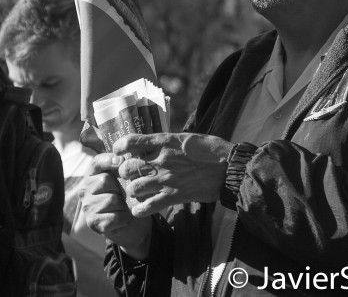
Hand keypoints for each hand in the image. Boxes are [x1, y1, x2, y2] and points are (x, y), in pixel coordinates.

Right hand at [82, 153, 152, 258]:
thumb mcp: (123, 179)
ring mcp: (87, 207)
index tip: (121, 161)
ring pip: (110, 199)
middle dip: (119, 188)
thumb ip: (120, 166)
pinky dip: (123, 218)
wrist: (131, 224)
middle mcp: (84, 190)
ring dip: (123, 205)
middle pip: (104, 180)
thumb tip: (123, 156)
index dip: (108, 160)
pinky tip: (122, 218)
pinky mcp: (93, 223)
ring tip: (123, 207)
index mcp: (91, 175)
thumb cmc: (126, 197)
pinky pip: (114, 217)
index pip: (96, 162)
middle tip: (123, 194)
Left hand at [114, 133, 232, 216]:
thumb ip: (166, 142)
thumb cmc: (210, 150)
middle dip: (123, 172)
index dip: (119, 147)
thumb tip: (150, 144)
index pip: (131, 141)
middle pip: (127, 167)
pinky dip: (140, 209)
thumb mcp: (185, 138)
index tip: (117, 150)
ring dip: (132, 190)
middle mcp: (162, 160)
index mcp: (164, 141)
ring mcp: (167, 179)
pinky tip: (140, 208)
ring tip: (136, 190)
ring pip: (134, 188)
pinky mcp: (174, 196)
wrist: (229, 168)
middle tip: (128, 174)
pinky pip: (148, 206)